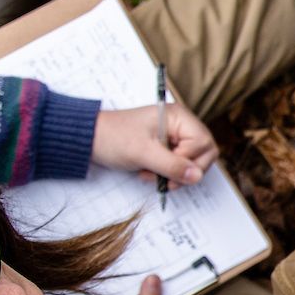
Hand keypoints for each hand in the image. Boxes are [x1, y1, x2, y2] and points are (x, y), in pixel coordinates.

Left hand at [93, 102, 216, 187]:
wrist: (90, 139)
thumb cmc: (114, 138)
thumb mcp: (143, 153)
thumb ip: (172, 165)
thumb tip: (197, 176)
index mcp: (179, 117)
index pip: (204, 143)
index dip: (188, 159)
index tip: (166, 164)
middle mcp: (181, 125)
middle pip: (203, 154)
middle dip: (184, 170)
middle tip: (163, 177)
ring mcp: (175, 136)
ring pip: (192, 162)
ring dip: (174, 174)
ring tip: (151, 174)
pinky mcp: (167, 148)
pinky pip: (179, 165)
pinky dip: (167, 174)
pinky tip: (149, 173)